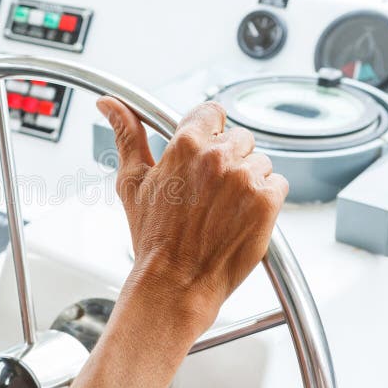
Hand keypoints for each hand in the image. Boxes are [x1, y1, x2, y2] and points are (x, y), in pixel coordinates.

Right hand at [97, 97, 288, 341]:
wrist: (175, 283)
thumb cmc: (153, 238)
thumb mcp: (132, 182)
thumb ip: (126, 135)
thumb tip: (110, 104)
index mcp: (185, 145)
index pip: (212, 113)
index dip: (209, 132)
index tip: (205, 151)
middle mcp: (217, 157)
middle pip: (239, 138)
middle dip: (228, 160)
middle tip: (210, 192)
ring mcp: (244, 178)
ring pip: (260, 161)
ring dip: (248, 181)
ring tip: (224, 209)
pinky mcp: (266, 201)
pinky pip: (277, 183)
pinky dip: (265, 199)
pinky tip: (241, 217)